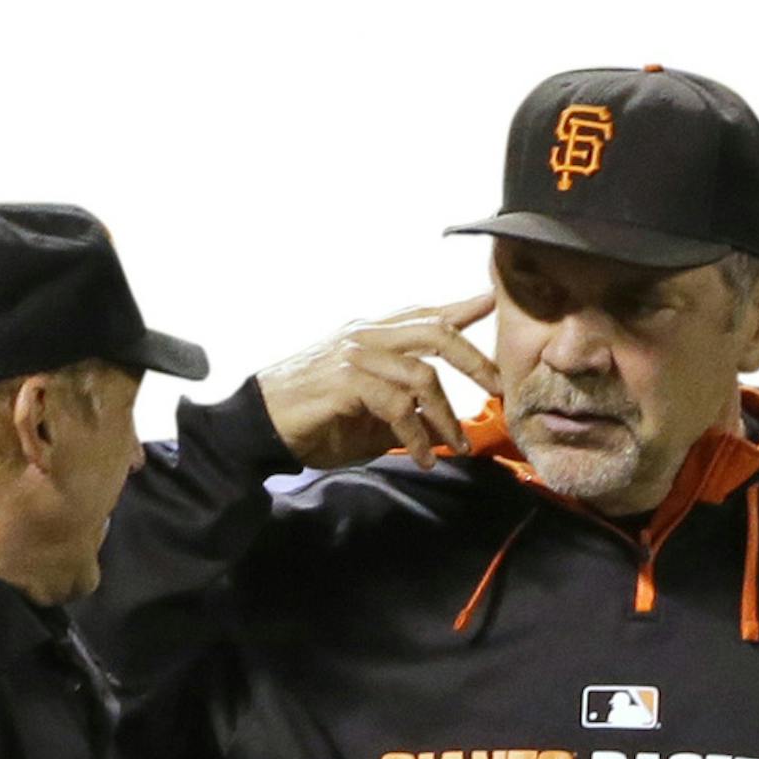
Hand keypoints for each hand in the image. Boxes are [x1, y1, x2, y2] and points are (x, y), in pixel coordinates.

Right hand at [259, 296, 501, 472]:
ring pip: (422, 376)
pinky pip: (397, 407)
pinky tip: (421, 457)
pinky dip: (416, 436)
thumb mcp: (366, 418)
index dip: (458, 308)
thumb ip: (403, 416)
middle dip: (474, 361)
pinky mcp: (347, 382)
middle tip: (499, 388)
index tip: (489, 302)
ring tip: (458, 446)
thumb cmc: (311, 421)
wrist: (259, 425)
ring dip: (447, 417)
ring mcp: (357, 356)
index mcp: (370, 335)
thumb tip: (440, 432)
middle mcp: (367, 337)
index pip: (423, 314)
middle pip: (436, 334)